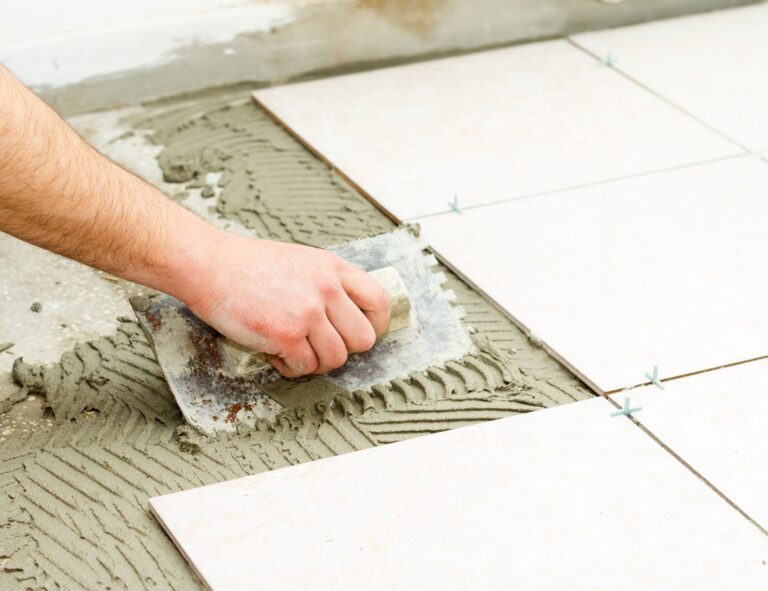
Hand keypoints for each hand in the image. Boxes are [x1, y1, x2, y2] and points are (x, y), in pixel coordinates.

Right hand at [181, 231, 390, 377]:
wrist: (210, 265)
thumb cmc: (248, 265)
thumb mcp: (301, 260)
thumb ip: (327, 283)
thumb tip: (346, 315)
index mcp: (333, 268)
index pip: (380, 301)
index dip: (376, 325)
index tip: (360, 334)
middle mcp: (327, 289)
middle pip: (364, 339)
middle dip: (345, 350)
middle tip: (320, 348)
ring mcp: (308, 312)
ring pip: (336, 358)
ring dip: (316, 363)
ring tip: (294, 352)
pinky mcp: (286, 334)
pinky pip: (305, 367)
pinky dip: (290, 368)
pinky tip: (275, 355)